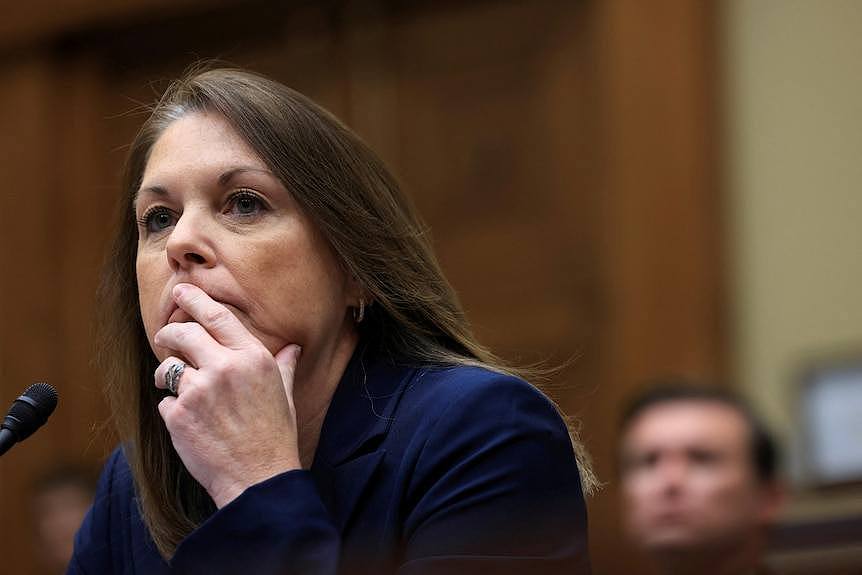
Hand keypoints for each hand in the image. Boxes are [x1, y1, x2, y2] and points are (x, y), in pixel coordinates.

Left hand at [153, 283, 302, 507]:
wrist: (258, 478)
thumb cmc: (275, 436)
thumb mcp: (285, 395)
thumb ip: (283, 366)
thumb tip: (293, 348)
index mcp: (253, 358)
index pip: (218, 317)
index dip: (196, 301)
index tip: (181, 293)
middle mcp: (225, 368)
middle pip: (183, 334)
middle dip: (169, 333)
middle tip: (165, 337)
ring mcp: (199, 391)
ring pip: (167, 368)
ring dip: (168, 376)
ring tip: (178, 390)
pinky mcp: (178, 415)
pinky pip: (165, 401)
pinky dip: (172, 409)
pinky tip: (190, 424)